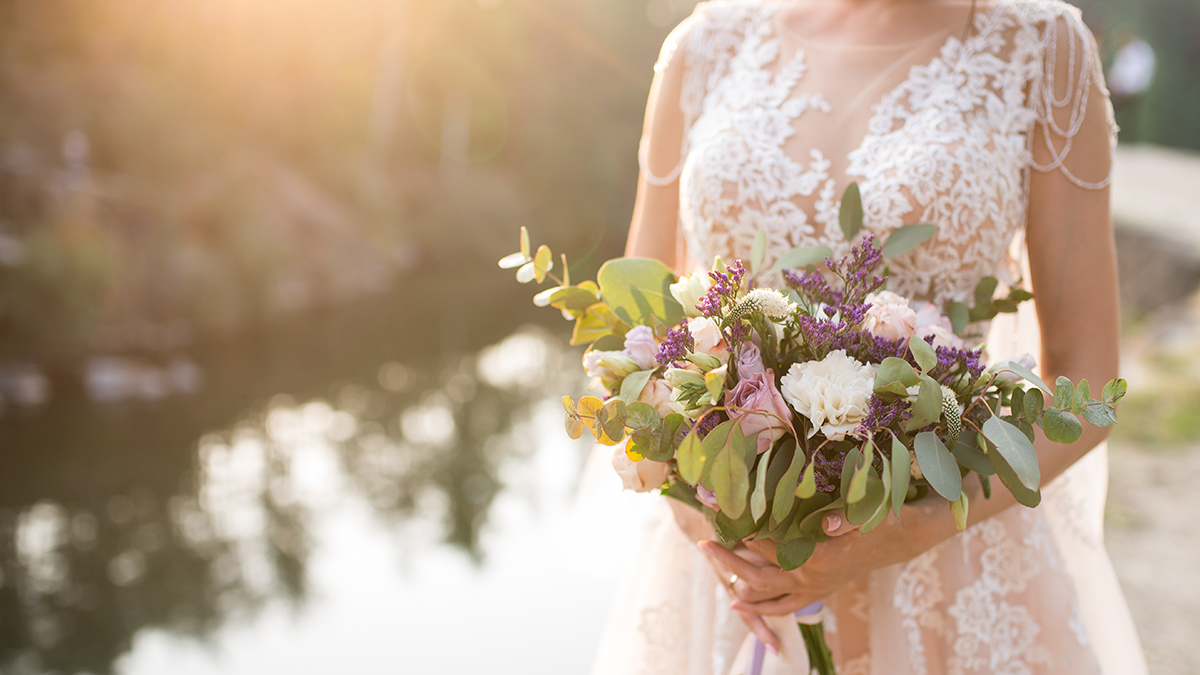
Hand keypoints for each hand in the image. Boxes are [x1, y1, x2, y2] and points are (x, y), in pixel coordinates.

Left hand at [700, 499, 958, 649]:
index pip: (771, 547)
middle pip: (760, 576)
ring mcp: (815, 590)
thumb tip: (828, 523)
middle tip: (704, 543)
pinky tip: (738, 603)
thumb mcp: (867, 511)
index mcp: (820, 559)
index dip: (745, 533)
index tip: (721, 518)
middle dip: (729, 560)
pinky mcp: (818, 592)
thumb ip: (846, 518)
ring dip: (739, 583)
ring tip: (713, 566)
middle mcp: (813, 580)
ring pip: (767, 595)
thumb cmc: (881, 517)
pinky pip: (783, 607)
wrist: (902, 538)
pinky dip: (760, 608)